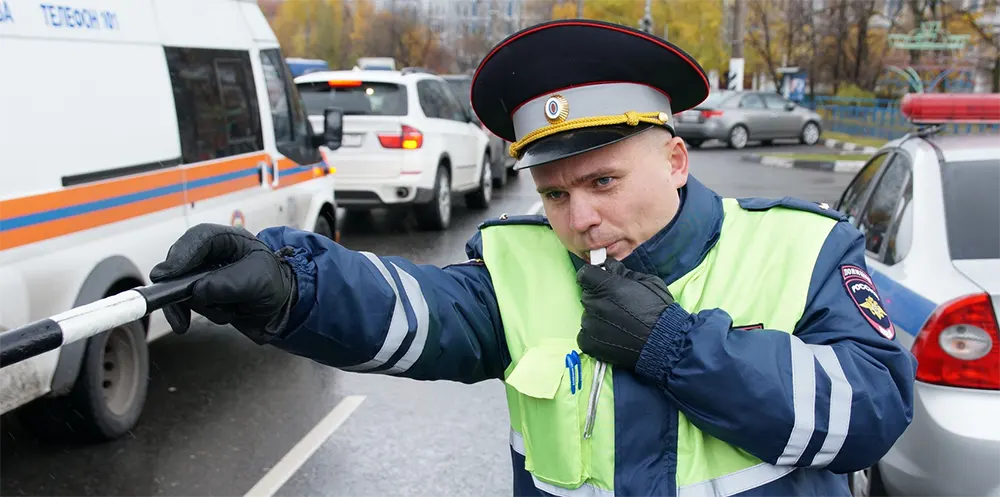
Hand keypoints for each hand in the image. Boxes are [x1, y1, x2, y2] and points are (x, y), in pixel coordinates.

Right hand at [149, 224, 297, 343]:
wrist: (284, 309)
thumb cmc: (276, 284)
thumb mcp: (259, 280)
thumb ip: (228, 284)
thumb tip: (198, 291)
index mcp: (229, 240)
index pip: (198, 239)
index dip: (180, 255)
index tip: (165, 275)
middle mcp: (212, 256)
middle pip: (181, 264)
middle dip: (180, 287)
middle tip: (174, 304)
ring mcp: (204, 276)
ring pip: (183, 290)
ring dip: (202, 305)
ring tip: (230, 309)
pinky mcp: (202, 295)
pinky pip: (189, 305)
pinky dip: (203, 314)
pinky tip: (226, 315)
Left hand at [576, 257, 673, 369]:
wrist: (664, 342)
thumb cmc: (659, 309)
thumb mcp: (647, 282)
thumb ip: (624, 272)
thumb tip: (609, 266)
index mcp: (606, 286)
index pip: (585, 274)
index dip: (593, 277)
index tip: (600, 282)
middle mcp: (594, 303)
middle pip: (588, 296)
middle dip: (599, 298)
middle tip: (617, 307)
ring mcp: (589, 324)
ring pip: (588, 316)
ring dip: (598, 318)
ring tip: (618, 325)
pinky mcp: (589, 343)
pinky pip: (585, 335)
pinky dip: (595, 336)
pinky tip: (612, 337)